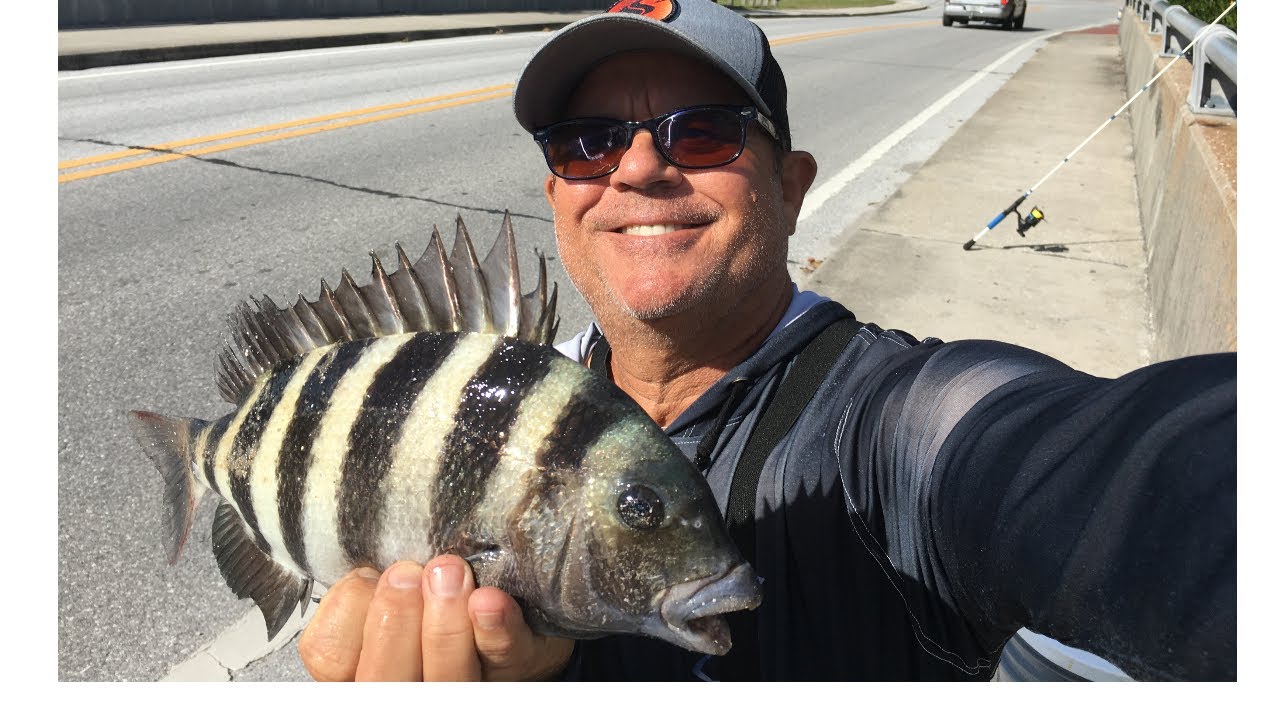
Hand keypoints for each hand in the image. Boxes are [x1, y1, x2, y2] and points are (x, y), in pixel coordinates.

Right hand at [298, 554, 574, 680]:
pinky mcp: (516, 670)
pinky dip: (498, 629)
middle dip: (393, 619)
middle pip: (383, 677)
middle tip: (406, 573)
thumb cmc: (424, 595)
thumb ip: (368, 584)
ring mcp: (462, 685)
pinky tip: (490, 601)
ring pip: (446, 676)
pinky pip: (506, 657)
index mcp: (365, 665)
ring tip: (448, 571)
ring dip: (444, 621)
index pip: (330, 657)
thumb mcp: (381, 590)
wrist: (506, 609)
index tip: (369, 574)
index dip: (346, 613)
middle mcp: (408, 687)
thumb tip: (366, 564)